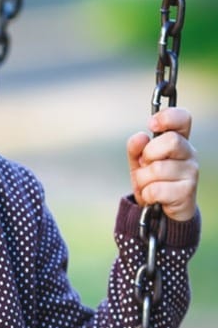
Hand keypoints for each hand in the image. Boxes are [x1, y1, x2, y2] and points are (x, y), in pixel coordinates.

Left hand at [127, 107, 198, 221]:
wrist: (161, 210)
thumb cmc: (151, 180)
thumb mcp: (139, 161)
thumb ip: (136, 148)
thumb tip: (140, 137)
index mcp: (178, 140)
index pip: (183, 118)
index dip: (168, 117)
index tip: (151, 124)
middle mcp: (189, 153)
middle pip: (171, 141)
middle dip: (149, 153)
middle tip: (145, 164)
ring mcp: (191, 173)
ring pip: (157, 169)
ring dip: (143, 179)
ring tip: (148, 184)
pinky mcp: (187, 193)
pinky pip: (156, 190)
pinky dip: (147, 194)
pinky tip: (153, 197)